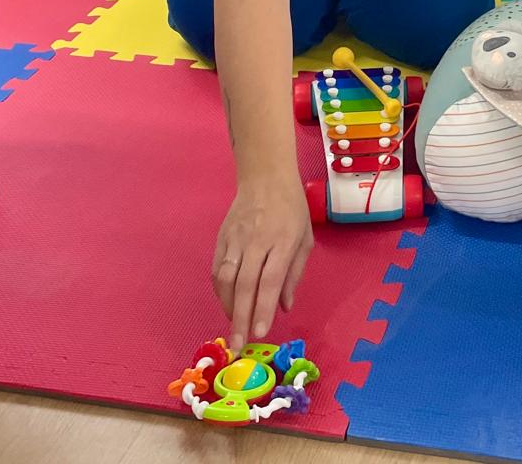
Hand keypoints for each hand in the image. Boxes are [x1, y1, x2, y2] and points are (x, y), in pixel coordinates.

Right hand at [213, 175, 313, 351]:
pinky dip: (219, 290)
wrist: (264, 177)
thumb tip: (284, 307)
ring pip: (225, 278)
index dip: (264, 308)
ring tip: (234, 326)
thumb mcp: (304, 239)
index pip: (270, 279)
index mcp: (282, 241)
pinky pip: (216, 269)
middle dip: (241, 317)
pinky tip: (227, 304)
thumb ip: (294, 274)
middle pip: (245, 284)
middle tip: (238, 344)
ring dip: (228, 306)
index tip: (260, 333)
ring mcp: (235, 238)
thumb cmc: (291, 209)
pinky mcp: (221, 237)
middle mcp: (256, 241)